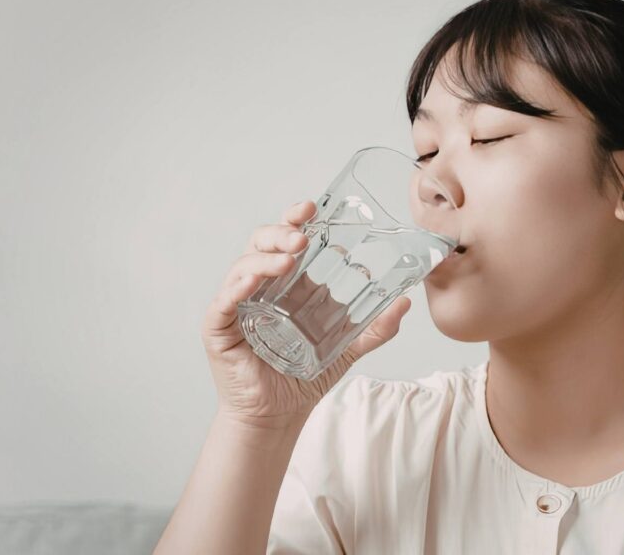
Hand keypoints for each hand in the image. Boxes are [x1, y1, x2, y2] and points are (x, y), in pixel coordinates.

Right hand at [200, 200, 410, 425]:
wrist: (279, 415)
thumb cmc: (304, 376)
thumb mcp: (348, 348)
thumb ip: (376, 327)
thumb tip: (405, 302)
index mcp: (287, 284)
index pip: (287, 241)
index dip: (295, 220)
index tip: (312, 207)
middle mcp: (260, 287)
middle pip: (262, 244)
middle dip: (281, 232)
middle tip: (303, 234)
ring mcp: (237, 305)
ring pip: (243, 266)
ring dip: (265, 257)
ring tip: (290, 258)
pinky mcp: (219, 328)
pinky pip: (224, 301)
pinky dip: (236, 287)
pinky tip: (252, 282)